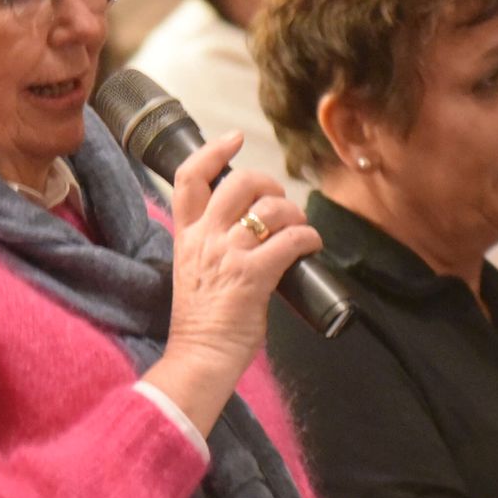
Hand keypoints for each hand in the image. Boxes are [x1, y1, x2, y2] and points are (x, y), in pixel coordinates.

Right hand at [142, 131, 319, 434]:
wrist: (199, 358)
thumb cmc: (202, 321)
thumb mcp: (193, 270)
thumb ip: (211, 244)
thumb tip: (250, 228)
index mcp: (185, 236)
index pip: (188, 178)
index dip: (212, 150)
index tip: (233, 139)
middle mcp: (204, 239)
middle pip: (237, 183)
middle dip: (269, 183)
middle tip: (280, 200)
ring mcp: (227, 256)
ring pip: (269, 210)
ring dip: (294, 214)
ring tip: (300, 229)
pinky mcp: (252, 277)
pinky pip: (290, 241)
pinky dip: (308, 238)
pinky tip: (312, 245)